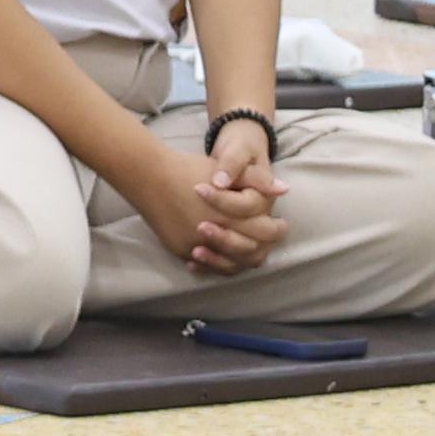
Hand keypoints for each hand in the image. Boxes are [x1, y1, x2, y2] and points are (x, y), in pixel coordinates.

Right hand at [128, 118, 288, 277]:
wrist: (150, 176)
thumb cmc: (191, 169)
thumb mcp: (228, 169)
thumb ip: (257, 180)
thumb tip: (284, 189)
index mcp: (232, 214)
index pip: (265, 231)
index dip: (276, 229)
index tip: (280, 224)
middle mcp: (217, 234)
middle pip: (251, 252)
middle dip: (264, 245)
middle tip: (268, 238)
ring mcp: (198, 246)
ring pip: (230, 265)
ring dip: (242, 258)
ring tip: (248, 248)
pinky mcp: (182, 251)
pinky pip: (205, 267)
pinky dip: (216, 263)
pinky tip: (222, 255)